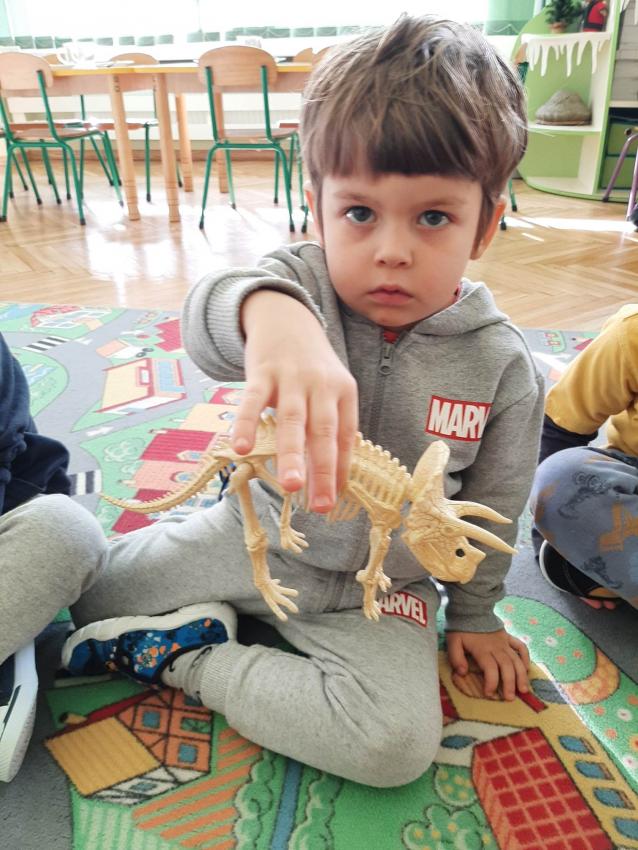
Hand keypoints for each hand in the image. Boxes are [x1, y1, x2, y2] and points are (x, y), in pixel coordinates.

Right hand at [234, 290, 357, 511]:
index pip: (345, 436)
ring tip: (289, 486)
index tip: (333, 499)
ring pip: (292, 420)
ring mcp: (292, 377)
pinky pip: (254, 400)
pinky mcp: (263, 371)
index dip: (340, 469)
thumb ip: (331, 425)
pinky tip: (242, 448)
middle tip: (319, 505)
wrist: (285, 317)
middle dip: (321, 470)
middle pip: (322, 431)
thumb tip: (332, 478)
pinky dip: (247, 424)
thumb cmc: (310, 365)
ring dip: (291, 454)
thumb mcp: (331, 388)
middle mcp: (321, 385)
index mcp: (343, 392)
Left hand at [446, 629, 529, 700]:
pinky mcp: (508, 637)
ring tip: (523, 690)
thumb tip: (462, 673)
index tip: (489, 693)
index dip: (491, 682)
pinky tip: (526, 669)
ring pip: (516, 660)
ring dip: (521, 675)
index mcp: (482, 649)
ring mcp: (504, 642)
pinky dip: (526, 657)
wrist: (470, 608)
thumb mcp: (452, 642)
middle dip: (510, 684)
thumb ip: (456, 658)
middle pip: (507, 667)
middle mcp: (496, 647)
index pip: (490, 669)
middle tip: (510, 698)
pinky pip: (521, 646)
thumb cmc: (461, 628)